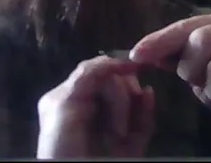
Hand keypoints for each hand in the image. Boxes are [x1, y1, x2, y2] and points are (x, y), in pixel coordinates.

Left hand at [36, 55, 155, 158]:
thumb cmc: (61, 150)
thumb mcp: (63, 107)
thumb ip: (85, 77)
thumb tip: (114, 60)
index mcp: (69, 98)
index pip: (96, 72)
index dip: (113, 67)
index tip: (133, 65)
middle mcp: (90, 109)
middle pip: (117, 82)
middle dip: (120, 97)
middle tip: (115, 123)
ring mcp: (111, 127)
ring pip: (133, 99)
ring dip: (131, 108)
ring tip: (120, 134)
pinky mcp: (129, 146)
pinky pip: (144, 121)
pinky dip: (147, 111)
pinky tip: (148, 101)